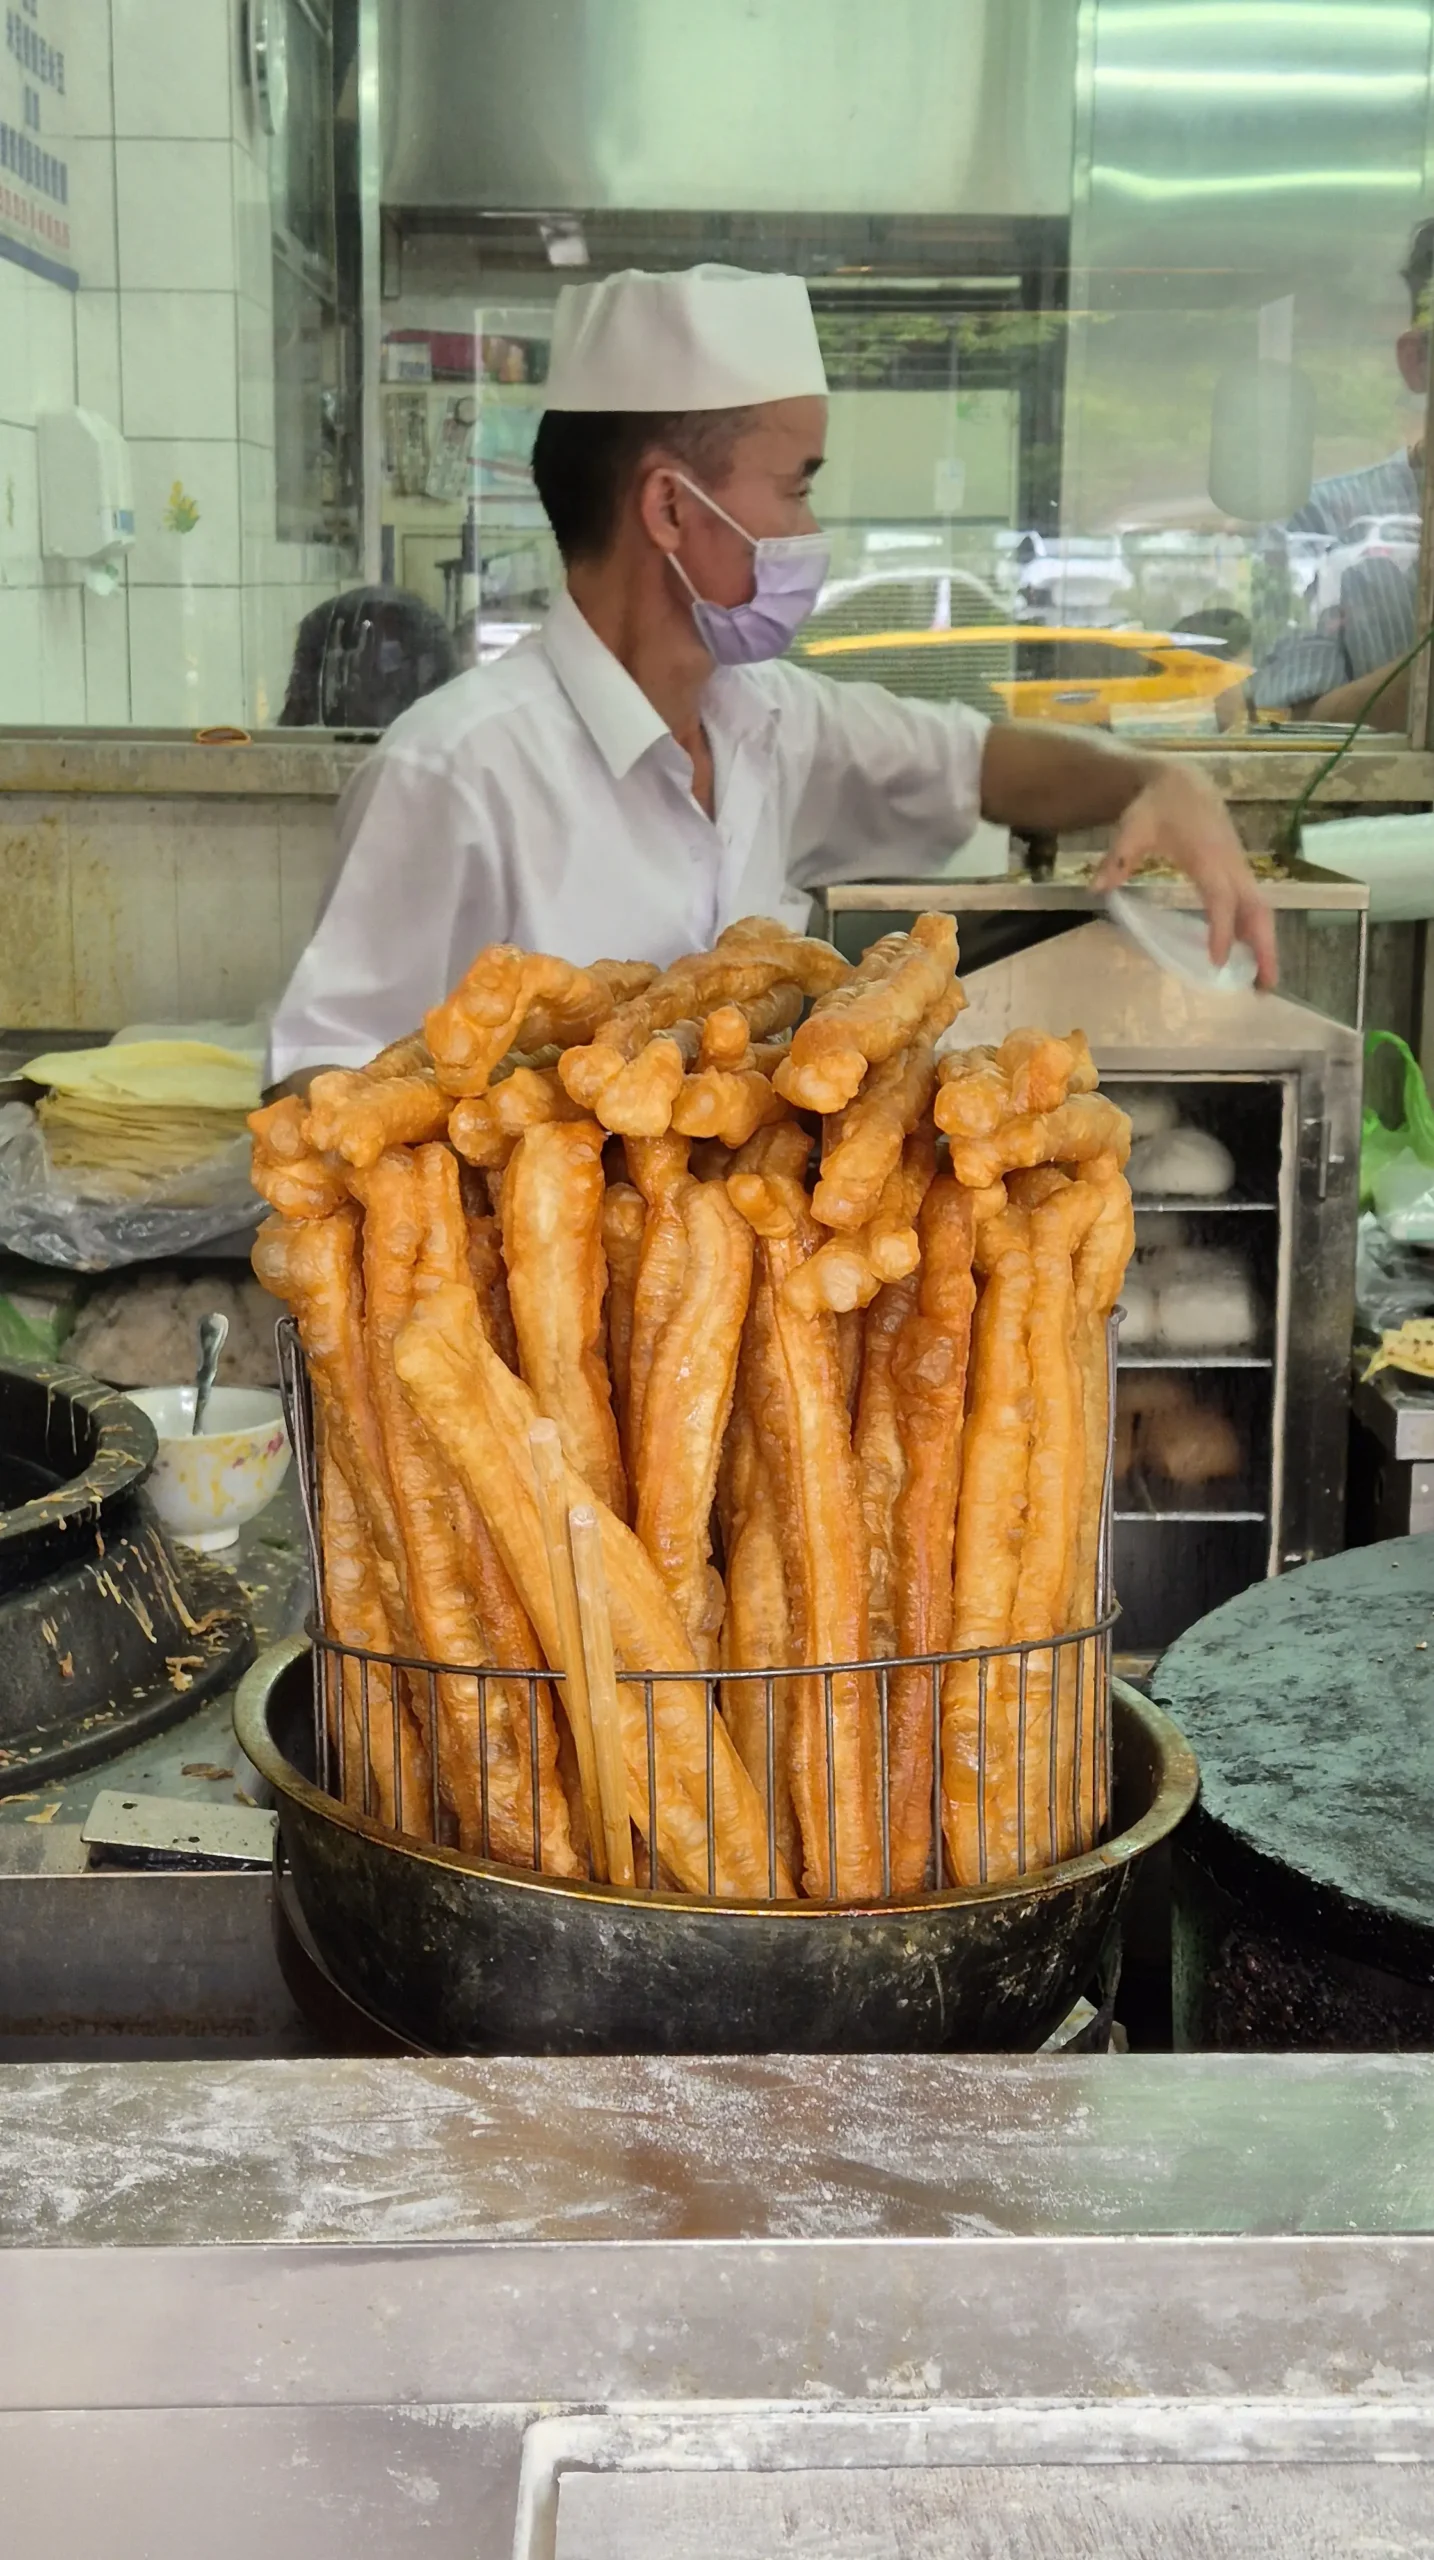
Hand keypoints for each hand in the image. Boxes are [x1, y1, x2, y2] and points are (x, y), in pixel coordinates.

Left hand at [1093, 764, 1277, 988]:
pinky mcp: (1238, 871)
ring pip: (1260, 909)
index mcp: (1208, 857)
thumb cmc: (1156, 806)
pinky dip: (1256, 932)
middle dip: (1263, 947)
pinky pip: (1253, 905)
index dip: (1221, 929)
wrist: (1183, 782)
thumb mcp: (1132, 827)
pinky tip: (1250, 957)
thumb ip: (1117, 858)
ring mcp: (1238, 868)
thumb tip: (1096, 887)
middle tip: (1264, 988)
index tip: (1217, 961)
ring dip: (1265, 945)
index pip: (1221, 899)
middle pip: (1256, 910)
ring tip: (1262, 984)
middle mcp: (1231, 865)